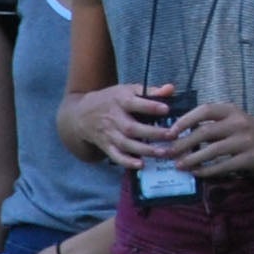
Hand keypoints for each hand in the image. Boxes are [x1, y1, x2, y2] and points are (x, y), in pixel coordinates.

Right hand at [62, 83, 176, 170]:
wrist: (82, 114)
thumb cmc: (112, 100)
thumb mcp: (128, 90)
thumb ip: (150, 91)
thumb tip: (171, 89)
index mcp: (120, 100)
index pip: (135, 103)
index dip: (150, 106)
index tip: (166, 109)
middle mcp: (114, 118)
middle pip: (132, 128)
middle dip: (152, 133)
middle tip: (171, 135)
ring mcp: (109, 134)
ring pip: (126, 144)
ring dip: (145, 149)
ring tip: (163, 152)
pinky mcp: (106, 146)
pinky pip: (116, 156)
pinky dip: (127, 162)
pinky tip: (141, 165)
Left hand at [165, 97, 253, 178]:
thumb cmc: (251, 131)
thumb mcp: (234, 119)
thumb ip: (213, 124)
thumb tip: (181, 135)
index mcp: (231, 110)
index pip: (204, 110)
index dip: (185, 120)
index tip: (169, 132)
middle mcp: (238, 122)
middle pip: (204, 132)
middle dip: (183, 144)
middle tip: (166, 153)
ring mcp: (245, 140)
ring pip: (212, 151)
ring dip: (192, 160)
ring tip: (179, 166)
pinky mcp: (250, 158)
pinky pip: (224, 166)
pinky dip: (208, 171)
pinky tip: (197, 174)